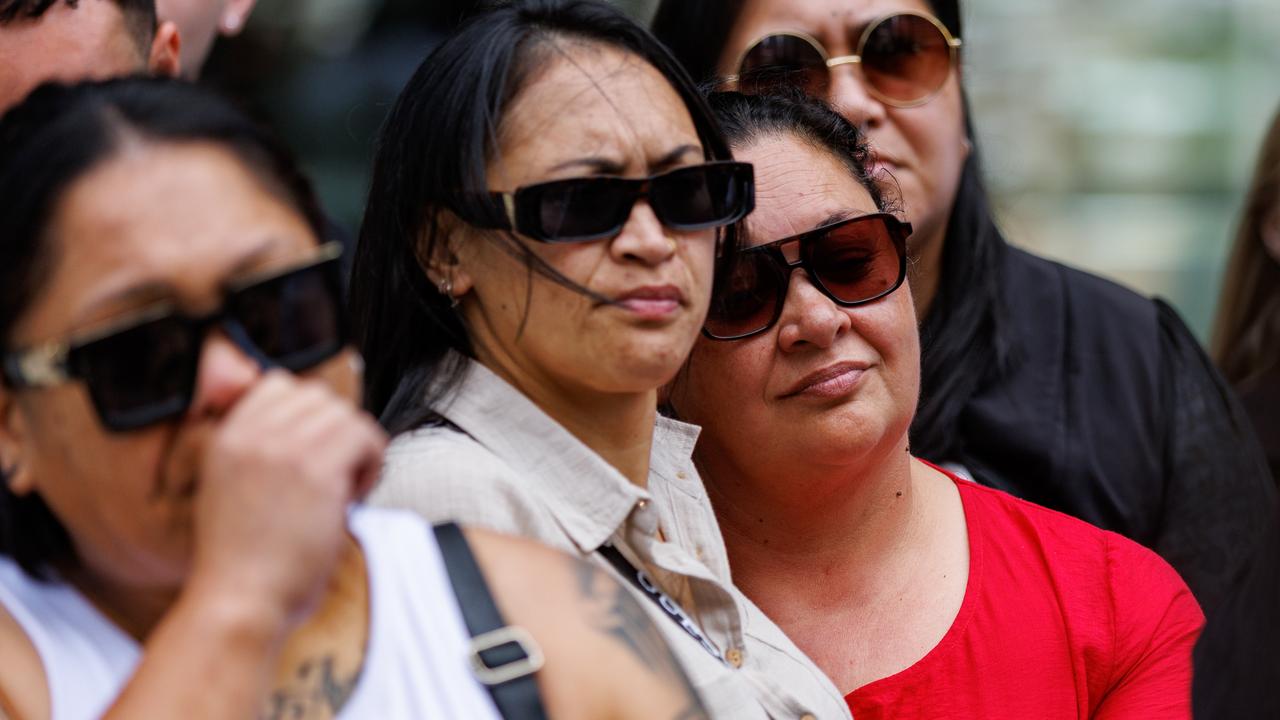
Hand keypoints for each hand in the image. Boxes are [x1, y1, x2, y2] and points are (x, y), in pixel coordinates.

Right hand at [186, 370, 385, 629]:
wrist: (238, 602)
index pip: (279, 385)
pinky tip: (354, 496)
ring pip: (345, 415)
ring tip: (344, 488)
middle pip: (318, 396)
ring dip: (356, 448)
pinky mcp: (316, 470)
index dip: (308, 415)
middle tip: (334, 475)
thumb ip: (259, 453)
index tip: (314, 452)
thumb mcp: (229, 490)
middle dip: (335, 431)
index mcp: (226, 437)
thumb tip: (314, 430)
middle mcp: (251, 434)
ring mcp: (283, 449)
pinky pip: (365, 437)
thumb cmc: (242, 563)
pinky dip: (371, 463)